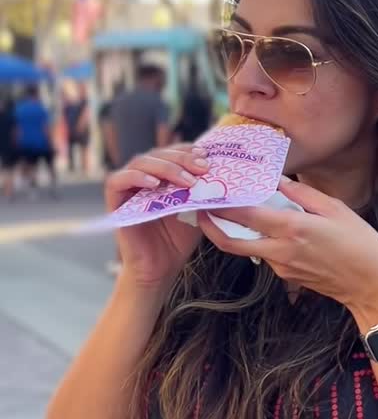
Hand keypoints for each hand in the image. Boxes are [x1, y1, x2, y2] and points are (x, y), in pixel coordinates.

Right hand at [105, 144, 209, 287]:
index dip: (188, 150)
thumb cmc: (180, 239)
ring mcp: (128, 188)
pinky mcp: (115, 202)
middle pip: (158, 153)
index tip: (208, 156)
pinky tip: (155, 183)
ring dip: (166, 167)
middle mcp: (144, 178)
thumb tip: (221, 171)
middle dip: (182, 158)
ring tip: (187, 181)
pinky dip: (136, 177)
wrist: (162, 268)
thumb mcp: (199, 209)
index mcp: (163, 176)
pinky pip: (117, 181)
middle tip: (203, 167)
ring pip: (140, 162)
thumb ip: (204, 190)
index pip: (172, 152)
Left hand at [197, 178, 377, 311]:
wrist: (372, 286)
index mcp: (293, 229)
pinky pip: (267, 254)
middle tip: (201, 208)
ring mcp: (281, 267)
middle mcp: (280, 251)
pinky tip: (271, 228)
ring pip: (248, 247)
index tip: (209, 189)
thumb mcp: (337, 210)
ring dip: (238, 231)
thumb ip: (303, 194)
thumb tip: (279, 180)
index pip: (245, 214)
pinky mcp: (287, 276)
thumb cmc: (361, 244)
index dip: (222, 202)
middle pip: (229, 241)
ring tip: (238, 210)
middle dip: (210, 225)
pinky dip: (262, 240)